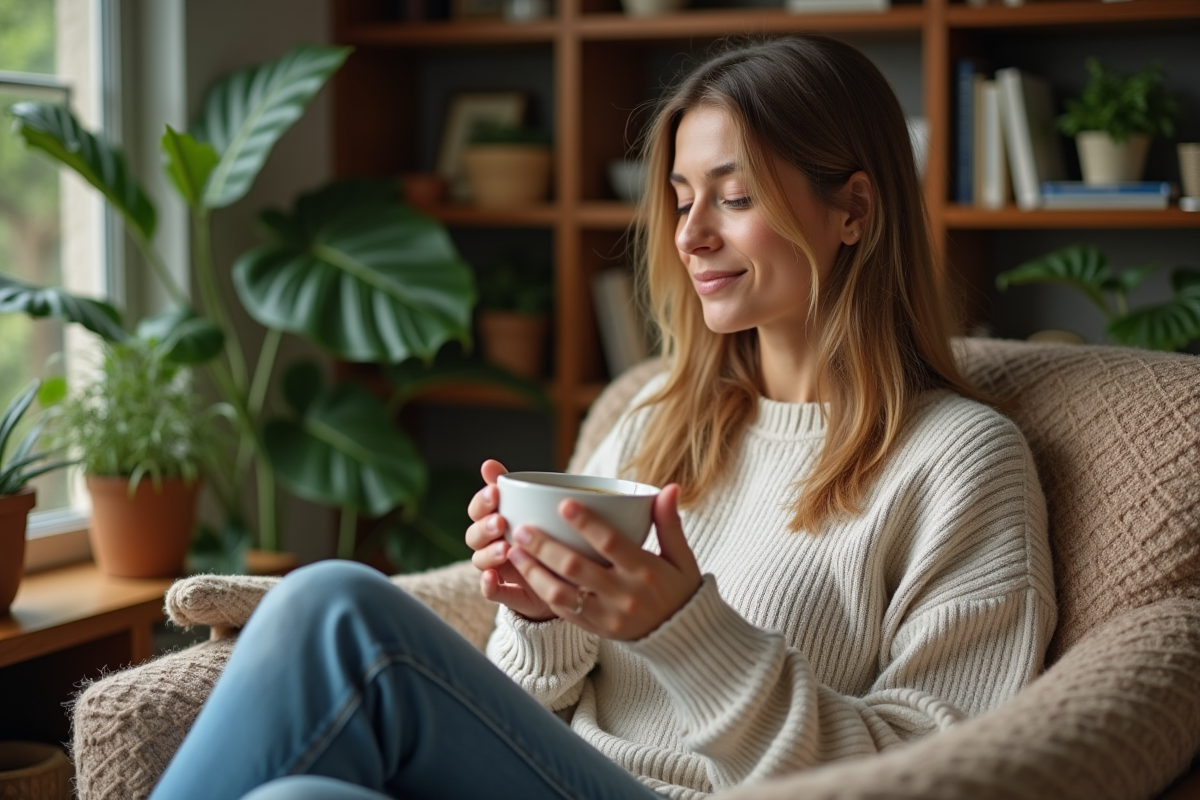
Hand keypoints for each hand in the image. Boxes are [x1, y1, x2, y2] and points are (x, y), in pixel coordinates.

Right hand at [465, 459, 555, 621]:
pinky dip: (488, 585)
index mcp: (496, 521)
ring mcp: (499, 570)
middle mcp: (492, 545)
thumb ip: (515, 488)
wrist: (574, 576)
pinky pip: (492, 592)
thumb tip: (488, 463)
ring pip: (480, 562)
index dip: (482, 502)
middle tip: (500, 522)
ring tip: (504, 549)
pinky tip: (492, 577)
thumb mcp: (538, 511)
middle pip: (474, 536)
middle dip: (484, 527)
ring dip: (488, 554)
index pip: (478, 510)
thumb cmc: (551, 535)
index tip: (495, 492)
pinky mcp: (510, 593)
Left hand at [506, 484, 701, 640]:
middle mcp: (625, 595)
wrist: (682, 639)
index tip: (564, 503)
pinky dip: (542, 592)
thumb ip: (670, 523)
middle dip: (546, 547)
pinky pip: (563, 612)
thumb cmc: (679, 589)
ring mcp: (608, 615)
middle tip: (522, 528)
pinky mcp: (596, 630)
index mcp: (646, 571)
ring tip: (514, 551)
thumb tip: (670, 487)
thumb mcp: (682, 558)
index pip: (611, 544)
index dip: (587, 524)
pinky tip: (527, 574)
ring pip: (562, 594)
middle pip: (578, 568)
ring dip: (534, 572)